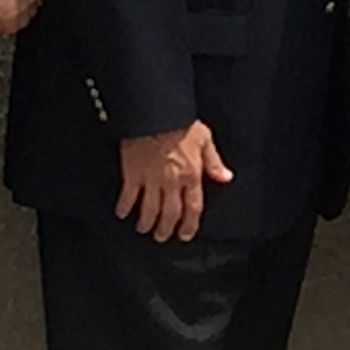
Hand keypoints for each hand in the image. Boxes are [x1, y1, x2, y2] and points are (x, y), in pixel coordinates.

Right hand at [116, 121, 232, 242]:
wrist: (156, 113)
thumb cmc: (181, 123)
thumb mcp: (206, 140)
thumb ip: (215, 163)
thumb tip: (226, 177)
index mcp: (192, 175)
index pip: (193, 208)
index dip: (189, 224)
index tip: (185, 234)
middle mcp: (172, 181)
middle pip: (170, 213)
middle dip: (166, 229)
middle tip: (162, 236)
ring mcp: (151, 179)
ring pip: (149, 209)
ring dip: (147, 222)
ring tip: (144, 229)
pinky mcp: (132, 173)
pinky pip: (128, 195)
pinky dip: (125, 206)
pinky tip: (122, 213)